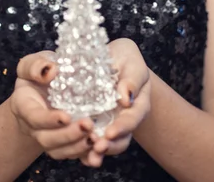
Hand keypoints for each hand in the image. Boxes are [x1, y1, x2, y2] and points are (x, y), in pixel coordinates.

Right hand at [10, 50, 95, 160]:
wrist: (42, 88)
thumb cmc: (38, 73)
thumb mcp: (33, 63)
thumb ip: (36, 65)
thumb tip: (51, 71)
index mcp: (25, 106)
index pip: (34, 117)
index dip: (48, 120)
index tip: (66, 116)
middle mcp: (34, 127)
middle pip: (47, 139)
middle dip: (67, 135)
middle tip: (87, 125)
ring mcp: (48, 137)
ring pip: (59, 151)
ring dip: (77, 146)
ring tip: (95, 137)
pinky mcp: (62, 143)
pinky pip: (71, 154)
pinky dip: (84, 154)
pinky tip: (99, 147)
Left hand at [81, 38, 150, 167]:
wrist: (112, 60)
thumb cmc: (125, 58)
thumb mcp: (131, 60)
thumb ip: (132, 78)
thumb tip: (125, 97)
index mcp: (137, 104)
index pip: (132, 119)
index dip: (122, 128)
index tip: (110, 133)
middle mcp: (124, 118)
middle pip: (120, 139)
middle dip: (108, 145)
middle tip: (96, 147)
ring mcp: (109, 123)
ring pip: (106, 144)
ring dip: (96, 152)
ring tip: (87, 156)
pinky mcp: (94, 123)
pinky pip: (90, 140)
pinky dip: (84, 149)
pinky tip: (76, 152)